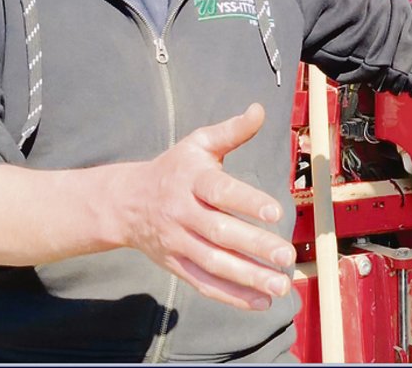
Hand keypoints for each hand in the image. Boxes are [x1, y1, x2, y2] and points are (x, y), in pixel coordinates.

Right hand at [119, 103, 294, 310]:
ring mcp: (178, 244)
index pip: (220, 192)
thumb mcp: (197, 144)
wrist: (124, 203)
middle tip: (287, 256)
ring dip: (248, 278)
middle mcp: (183, 215)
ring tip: (281, 285)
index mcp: (191, 182)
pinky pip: (205, 284)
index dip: (247, 202)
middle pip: (219, 234)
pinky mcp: (177, 266)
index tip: (276, 212)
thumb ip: (231, 131)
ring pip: (214, 264)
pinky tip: (261, 302)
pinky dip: (232, 296)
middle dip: (254, 246)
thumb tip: (260, 109)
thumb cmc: (173, 170)